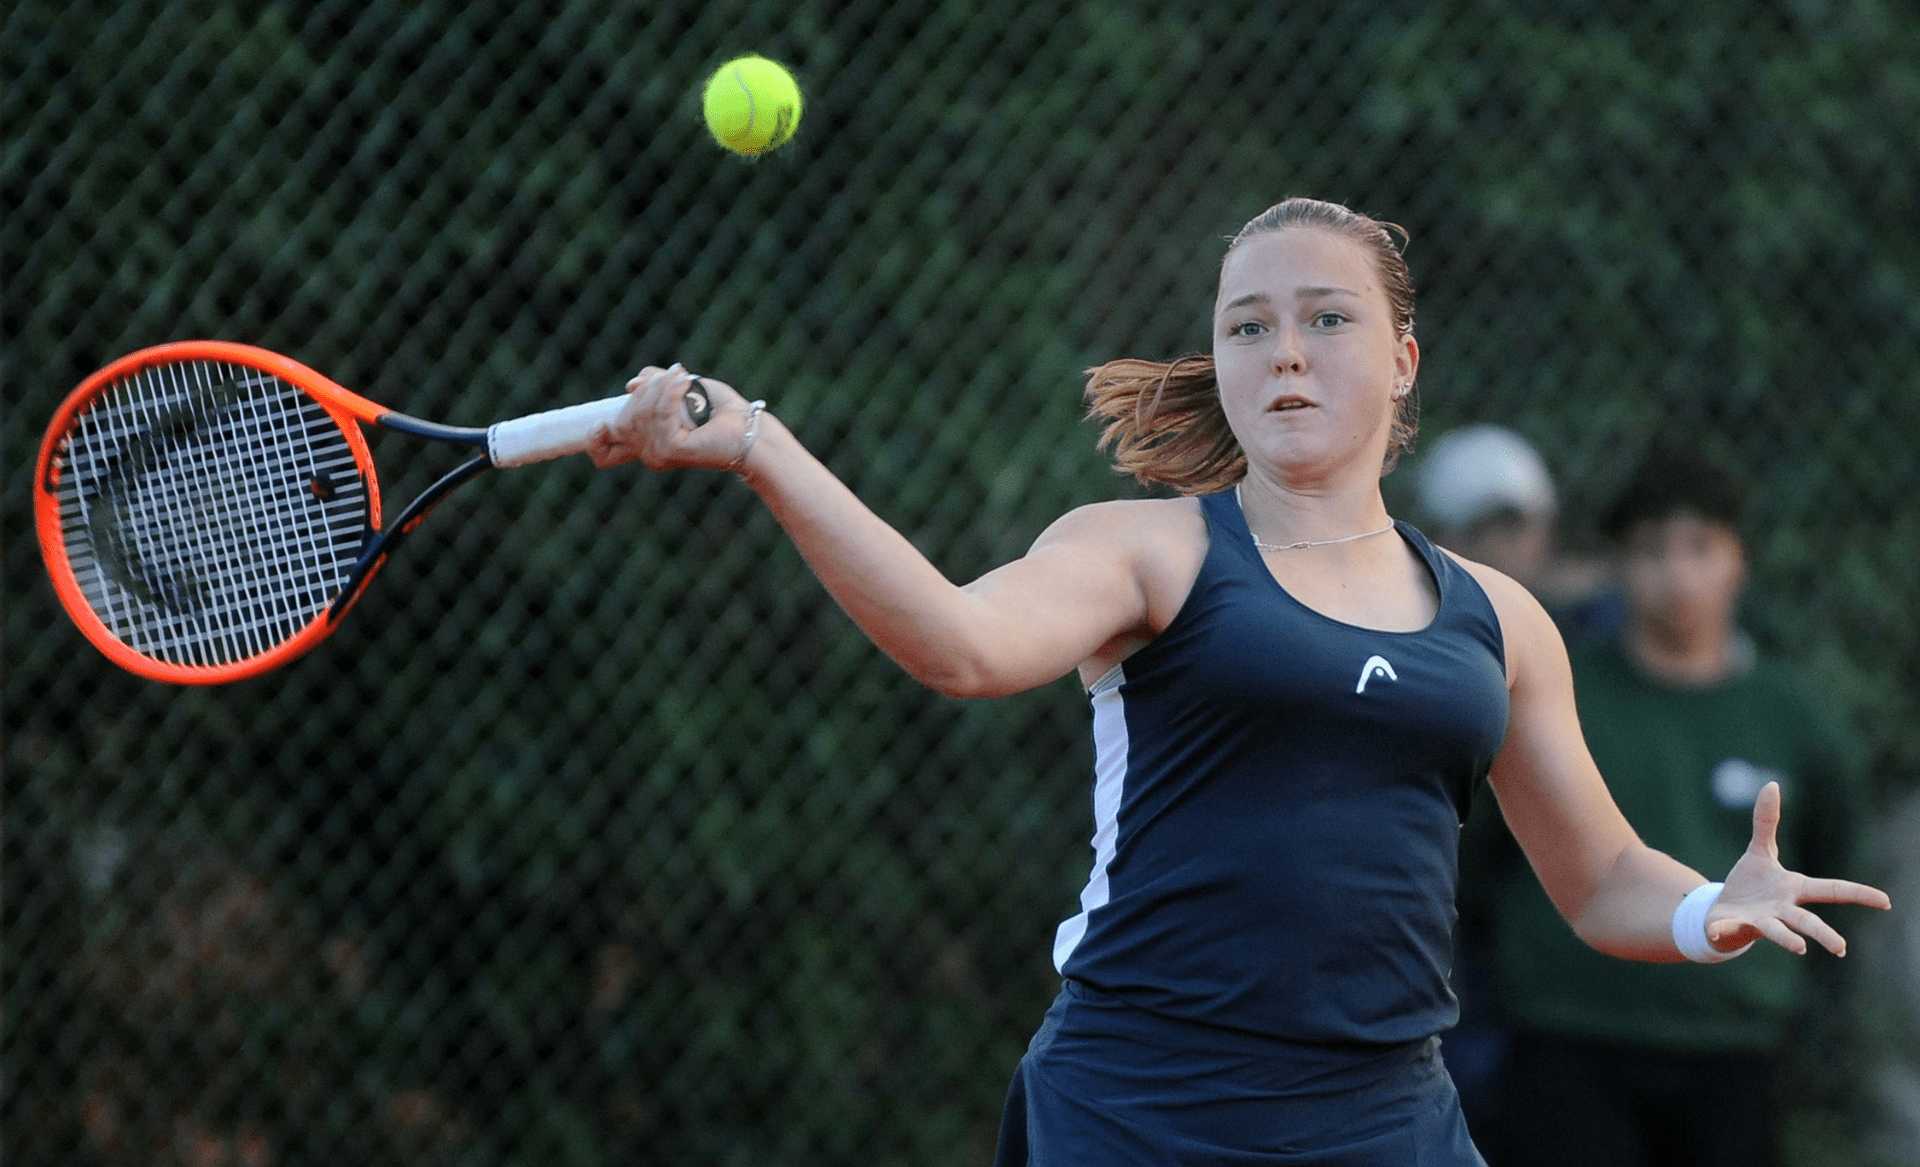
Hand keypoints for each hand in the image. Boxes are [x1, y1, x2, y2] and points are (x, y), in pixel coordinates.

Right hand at [588, 364, 755, 471]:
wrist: (749, 429)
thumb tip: (631, 386)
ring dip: (660, 388)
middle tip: (675, 377)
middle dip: (644, 392)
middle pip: (620, 421)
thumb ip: (654, 386)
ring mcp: (659, 455)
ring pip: (638, 413)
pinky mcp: (673, 450)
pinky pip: (659, 415)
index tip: (602, 423)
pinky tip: (687, 384)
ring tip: (684, 379)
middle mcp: (650, 454)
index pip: (604, 455)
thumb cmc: (719, 410)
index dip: (594, 440)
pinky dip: (672, 393)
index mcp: (647, 443)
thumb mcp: (681, 390)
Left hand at [1707, 781, 1889, 955]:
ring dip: (1787, 939)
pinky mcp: (1732, 926)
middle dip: (1823, 933)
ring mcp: (1759, 920)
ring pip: (1776, 932)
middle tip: (1841, 947)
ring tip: (1800, 948)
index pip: (1831, 890)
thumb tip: (1771, 784)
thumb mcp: (1760, 851)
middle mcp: (1781, 909)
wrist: (1720, 911)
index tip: (1886, 901)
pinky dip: (1721, 929)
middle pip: (1807, 921)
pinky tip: (1714, 930)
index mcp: (1794, 890)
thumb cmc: (1750, 885)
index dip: (1858, 894)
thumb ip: (1766, 822)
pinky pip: (1728, 928)